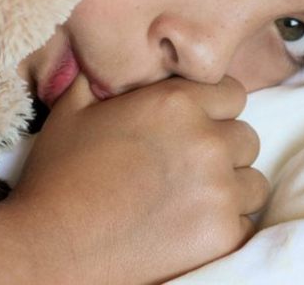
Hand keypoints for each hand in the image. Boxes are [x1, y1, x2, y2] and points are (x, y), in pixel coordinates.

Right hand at [9, 74, 268, 284]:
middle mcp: (207, 140)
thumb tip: (102, 57)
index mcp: (177, 102)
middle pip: (246, 137)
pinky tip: (191, 227)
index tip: (197, 124)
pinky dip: (225, 226)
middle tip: (190, 165)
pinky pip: (245, 223)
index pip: (233, 94)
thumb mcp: (72, 109)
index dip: (216, 108)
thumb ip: (99, 76)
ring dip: (230, 188)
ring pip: (252, 181)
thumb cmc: (60, 176)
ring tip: (193, 198)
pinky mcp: (221, 234)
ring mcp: (218, 189)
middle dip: (223, 148)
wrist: (51, 246)